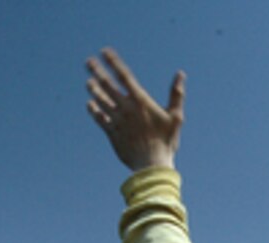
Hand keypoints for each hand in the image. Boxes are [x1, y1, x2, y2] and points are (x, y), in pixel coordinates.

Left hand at [86, 48, 185, 170]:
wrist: (152, 164)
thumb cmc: (166, 141)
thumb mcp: (175, 116)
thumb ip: (176, 95)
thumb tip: (180, 74)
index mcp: (140, 101)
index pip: (124, 76)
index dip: (113, 62)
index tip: (104, 52)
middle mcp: (126, 108)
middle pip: (108, 86)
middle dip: (97, 72)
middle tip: (88, 62)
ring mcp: (117, 121)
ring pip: (102, 101)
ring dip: (94, 91)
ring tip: (88, 82)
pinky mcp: (112, 134)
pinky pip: (100, 119)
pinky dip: (94, 111)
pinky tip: (90, 104)